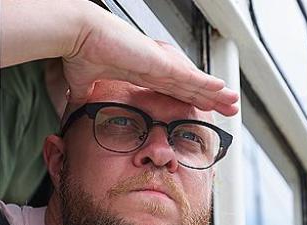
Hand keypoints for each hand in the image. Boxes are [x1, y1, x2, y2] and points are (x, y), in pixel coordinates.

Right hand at [1, 0, 238, 115]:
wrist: (77, 35)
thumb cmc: (80, 52)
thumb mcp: (84, 84)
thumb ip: (86, 96)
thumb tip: (74, 107)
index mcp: (141, 71)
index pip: (172, 89)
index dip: (189, 98)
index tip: (201, 107)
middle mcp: (155, 66)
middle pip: (190, 86)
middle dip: (210, 97)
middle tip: (227, 106)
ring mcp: (160, 63)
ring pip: (195, 82)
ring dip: (215, 92)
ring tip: (232, 101)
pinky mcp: (160, 61)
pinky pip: (189, 77)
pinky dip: (206, 84)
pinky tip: (221, 90)